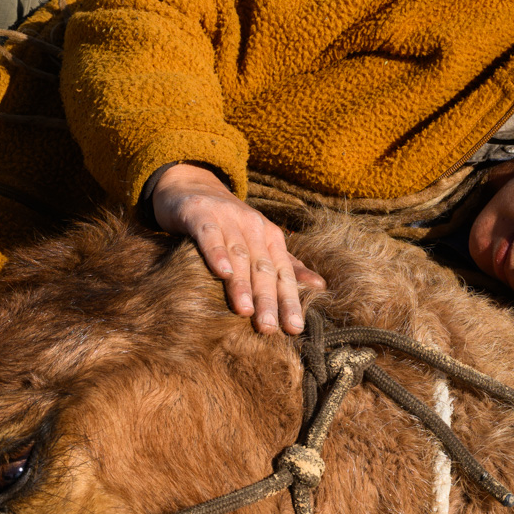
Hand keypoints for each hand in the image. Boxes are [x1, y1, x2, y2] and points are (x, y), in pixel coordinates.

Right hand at [151, 164, 325, 333]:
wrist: (193, 185)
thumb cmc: (229, 222)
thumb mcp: (260, 241)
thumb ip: (287, 264)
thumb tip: (320, 287)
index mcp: (271, 237)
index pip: (283, 273)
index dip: (289, 300)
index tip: (294, 328)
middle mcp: (253, 227)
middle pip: (263, 267)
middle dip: (268, 299)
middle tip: (268, 329)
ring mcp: (227, 219)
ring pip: (238, 254)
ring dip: (242, 283)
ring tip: (245, 311)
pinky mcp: (201, 214)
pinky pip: (210, 236)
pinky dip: (216, 253)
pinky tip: (221, 273)